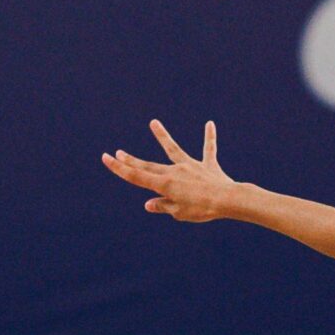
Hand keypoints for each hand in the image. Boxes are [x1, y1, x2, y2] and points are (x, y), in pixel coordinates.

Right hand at [101, 119, 238, 222]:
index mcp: (165, 184)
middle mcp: (175, 171)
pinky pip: (208, 149)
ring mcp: (191, 166)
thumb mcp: (179, 213)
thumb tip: (149, 204)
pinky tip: (209, 124)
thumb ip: (163, 206)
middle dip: (131, 160)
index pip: (136, 176)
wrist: (227, 200)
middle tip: (118, 152)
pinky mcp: (207, 166)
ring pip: (174, 149)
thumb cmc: (202, 209)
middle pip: (149, 165)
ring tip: (153, 122)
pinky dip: (209, 138)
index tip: (106, 158)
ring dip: (162, 136)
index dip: (119, 168)